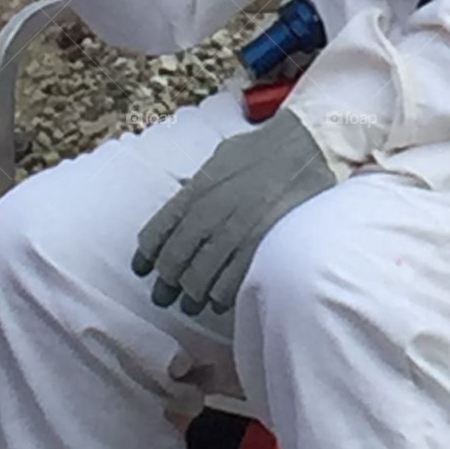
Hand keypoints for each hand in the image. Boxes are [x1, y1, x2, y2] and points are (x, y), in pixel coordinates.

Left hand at [132, 110, 335, 314]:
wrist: (305, 147)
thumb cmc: (264, 149)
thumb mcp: (220, 157)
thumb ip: (199, 183)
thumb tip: (185, 195)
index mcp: (195, 190)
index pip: (156, 233)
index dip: (147, 256)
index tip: (144, 269)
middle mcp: (209, 213)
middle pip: (174, 262)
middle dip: (167, 283)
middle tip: (166, 295)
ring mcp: (234, 232)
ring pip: (198, 279)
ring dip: (192, 295)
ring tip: (192, 302)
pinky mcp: (259, 246)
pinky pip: (229, 284)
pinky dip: (220, 296)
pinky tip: (219, 299)